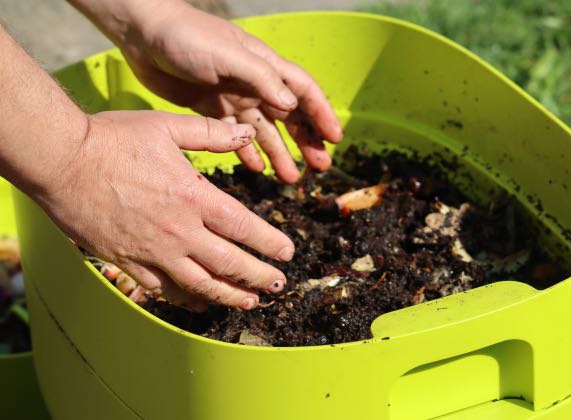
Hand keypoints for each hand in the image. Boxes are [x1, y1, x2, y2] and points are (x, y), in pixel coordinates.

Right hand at [38, 111, 294, 310]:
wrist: (62, 162)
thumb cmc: (114, 140)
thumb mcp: (167, 127)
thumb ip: (211, 133)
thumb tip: (246, 132)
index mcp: (194, 197)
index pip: (244, 227)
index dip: (270, 242)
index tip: (287, 252)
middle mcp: (179, 231)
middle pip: (230, 263)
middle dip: (259, 277)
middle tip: (279, 286)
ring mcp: (154, 251)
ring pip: (201, 284)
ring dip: (230, 295)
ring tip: (250, 302)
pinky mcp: (128, 262)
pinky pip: (163, 289)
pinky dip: (186, 299)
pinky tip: (200, 303)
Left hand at [118, 1, 342, 182]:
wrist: (143, 34)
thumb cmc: (188, 36)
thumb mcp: (229, 55)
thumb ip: (261, 79)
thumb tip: (292, 105)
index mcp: (265, 66)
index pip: (304, 91)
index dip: (322, 114)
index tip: (336, 139)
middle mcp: (254, 84)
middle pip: (290, 116)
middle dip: (307, 141)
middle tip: (319, 167)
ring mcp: (234, 98)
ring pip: (265, 132)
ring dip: (280, 154)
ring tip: (291, 179)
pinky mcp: (211, 109)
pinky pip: (234, 137)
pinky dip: (246, 153)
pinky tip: (256, 170)